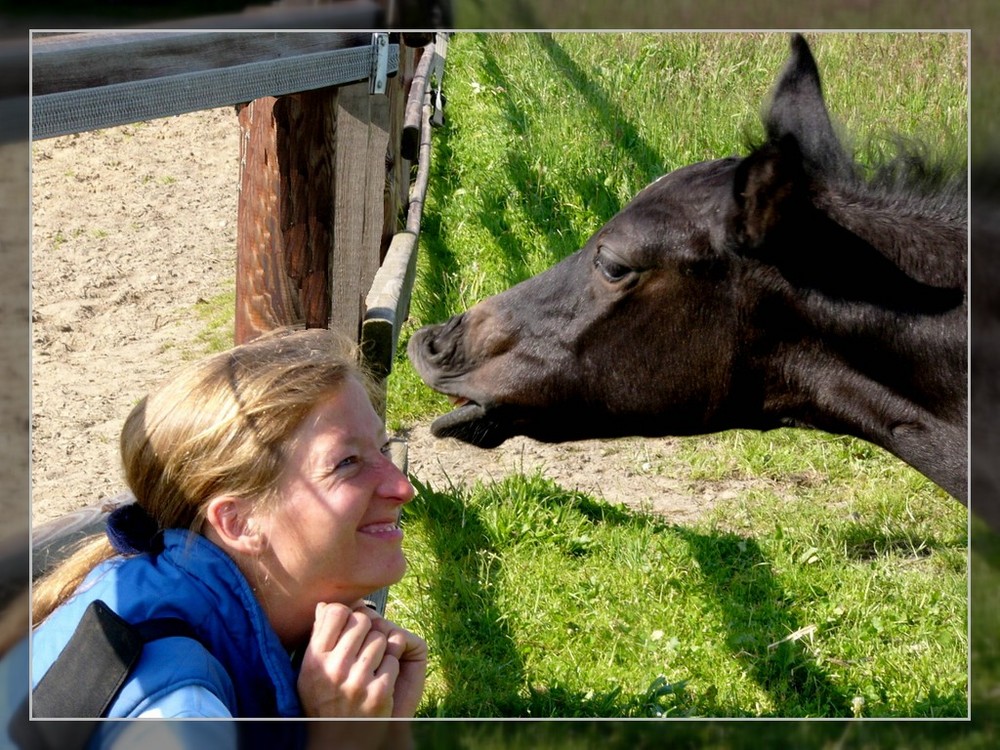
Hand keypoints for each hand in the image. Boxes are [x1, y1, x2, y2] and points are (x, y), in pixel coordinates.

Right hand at [296, 601, 426, 717]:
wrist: (340, 741)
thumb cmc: (325, 701)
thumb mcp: (312, 671)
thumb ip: (319, 637)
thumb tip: (325, 605)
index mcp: (315, 659)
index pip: (337, 612)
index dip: (348, 614)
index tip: (350, 626)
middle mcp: (333, 669)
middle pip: (363, 621)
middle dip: (367, 631)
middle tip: (363, 648)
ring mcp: (357, 682)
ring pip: (381, 638)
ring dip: (381, 649)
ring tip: (371, 665)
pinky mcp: (379, 693)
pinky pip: (393, 658)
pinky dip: (391, 666)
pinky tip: (380, 680)